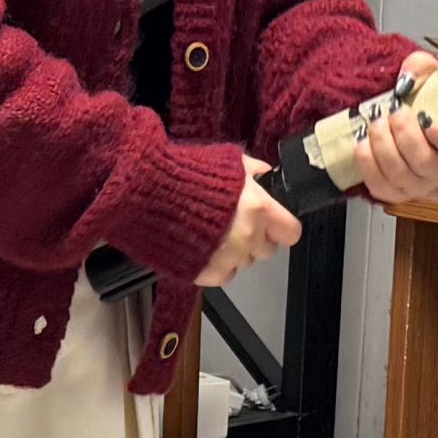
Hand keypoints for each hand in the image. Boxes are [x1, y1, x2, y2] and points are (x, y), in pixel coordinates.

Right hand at [198, 156, 302, 287]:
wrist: (147, 192)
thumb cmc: (185, 173)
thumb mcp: (228, 161)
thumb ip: (253, 171)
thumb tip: (266, 174)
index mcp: (258, 208)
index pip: (291, 232)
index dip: (282, 228)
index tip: (273, 224)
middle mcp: (247, 236)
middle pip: (267, 251)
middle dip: (256, 239)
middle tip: (237, 226)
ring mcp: (227, 257)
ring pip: (244, 263)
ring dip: (235, 253)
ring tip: (214, 235)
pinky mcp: (206, 272)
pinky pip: (223, 276)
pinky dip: (216, 265)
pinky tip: (203, 248)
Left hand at [351, 52, 437, 208]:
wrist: (398, 116)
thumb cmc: (420, 101)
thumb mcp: (426, 76)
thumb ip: (421, 68)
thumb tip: (406, 79)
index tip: (427, 117)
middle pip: (423, 162)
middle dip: (404, 133)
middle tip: (394, 110)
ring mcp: (416, 185)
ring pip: (399, 173)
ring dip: (382, 144)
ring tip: (375, 121)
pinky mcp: (393, 192)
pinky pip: (379, 185)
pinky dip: (367, 162)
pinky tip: (363, 141)